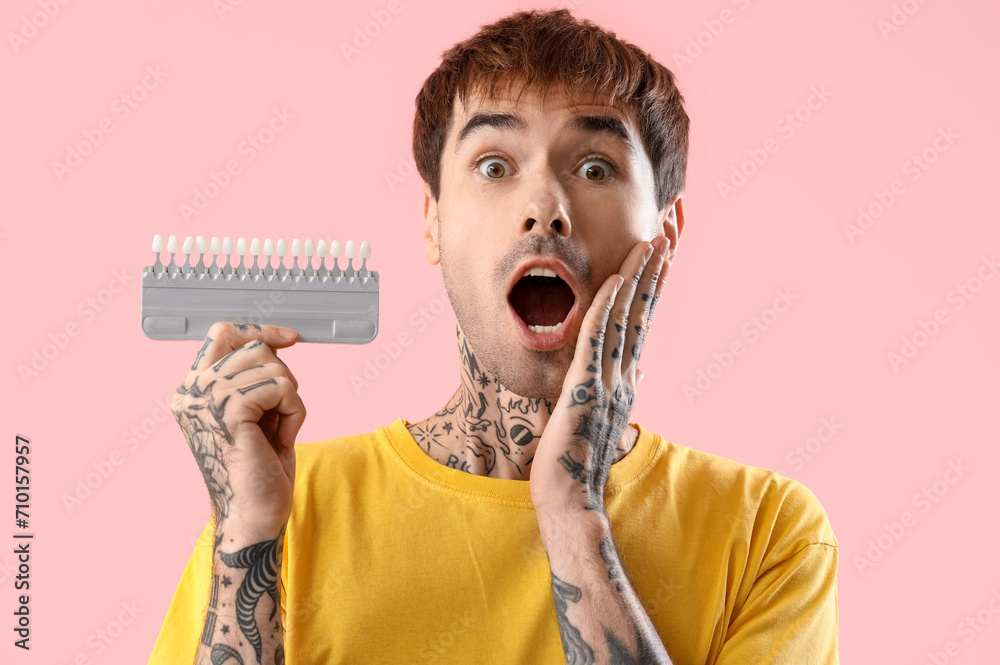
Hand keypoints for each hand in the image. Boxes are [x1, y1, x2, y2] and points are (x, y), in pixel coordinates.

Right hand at [170, 322, 305, 539]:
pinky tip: (281, 440)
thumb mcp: (257, 411)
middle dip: (283, 378)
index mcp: (193, 390)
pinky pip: (282, 388)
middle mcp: (191, 391)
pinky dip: (295, 412)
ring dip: (291, 399)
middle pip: (254, 347)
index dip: (258, 330)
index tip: (290, 338)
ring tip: (279, 432)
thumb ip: (254, 377)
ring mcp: (205, 399)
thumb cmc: (260, 469)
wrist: (254, 515)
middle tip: (280, 416)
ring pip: (273, 366)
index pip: (222, 333)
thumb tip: (274, 341)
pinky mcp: (227, 411)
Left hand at [530, 235, 670, 515]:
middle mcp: (624, 377)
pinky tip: (615, 281)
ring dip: (639, 277)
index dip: (653, 285)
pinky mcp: (584, 391)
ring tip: (653, 241)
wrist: (569, 501)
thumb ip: (622, 390)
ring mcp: (607, 383)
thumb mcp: (605, 419)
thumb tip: (639, 373)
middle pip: (643, 312)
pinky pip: (596, 342)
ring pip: (625, 320)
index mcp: (626, 380)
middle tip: (671, 230)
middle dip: (656, 269)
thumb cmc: (578, 463)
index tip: (665, 252)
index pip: (643, 323)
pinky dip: (606, 309)